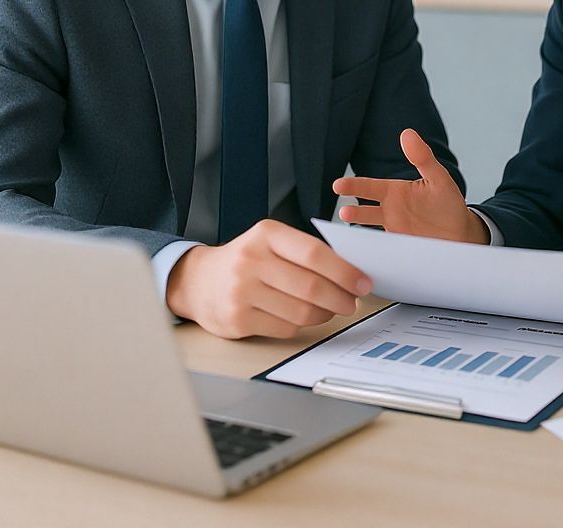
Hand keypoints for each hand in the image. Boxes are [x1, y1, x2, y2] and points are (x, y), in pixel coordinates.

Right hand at [165, 220, 371, 338]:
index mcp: (266, 234)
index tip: (363, 282)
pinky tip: (305, 317)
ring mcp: (242, 291)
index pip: (314, 253)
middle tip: (352, 302)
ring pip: (301, 311)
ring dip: (324, 314)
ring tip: (330, 309)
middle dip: (340, 297)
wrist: (198, 281)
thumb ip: (304, 251)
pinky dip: (302, 325)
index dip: (344, 270)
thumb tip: (350, 271)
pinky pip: (284, 328)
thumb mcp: (271, 242)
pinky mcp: (237, 319)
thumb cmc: (247, 260)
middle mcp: (251, 260)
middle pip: (310, 286)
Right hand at [333, 128, 488, 243]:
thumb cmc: (448, 203)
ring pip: (371, 231)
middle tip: (342, 211)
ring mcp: (393, 231)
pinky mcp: (399, 249)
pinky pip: (382, 249)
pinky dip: (373, 252)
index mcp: (395, 192)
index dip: (354, 186)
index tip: (338, 185)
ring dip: (361, 234)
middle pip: (365, 211)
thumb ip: (423, 157)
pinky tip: (364, 255)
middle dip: (352, 211)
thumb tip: (407, 133)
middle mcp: (390, 211)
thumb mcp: (438, 178)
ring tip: (352, 236)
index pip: (370, 187)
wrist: (461, 234)